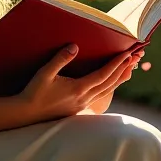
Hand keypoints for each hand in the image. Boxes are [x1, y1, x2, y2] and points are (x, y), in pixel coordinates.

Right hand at [19, 44, 144, 122]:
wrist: (26, 113)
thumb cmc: (34, 92)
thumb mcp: (45, 73)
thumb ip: (60, 59)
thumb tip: (75, 46)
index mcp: (78, 89)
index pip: (103, 75)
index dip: (116, 64)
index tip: (127, 54)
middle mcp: (83, 98)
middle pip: (109, 83)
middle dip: (122, 70)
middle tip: (134, 58)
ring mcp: (81, 105)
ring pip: (106, 91)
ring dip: (118, 79)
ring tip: (128, 70)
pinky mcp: (78, 109)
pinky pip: (99, 96)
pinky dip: (108, 88)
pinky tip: (110, 85)